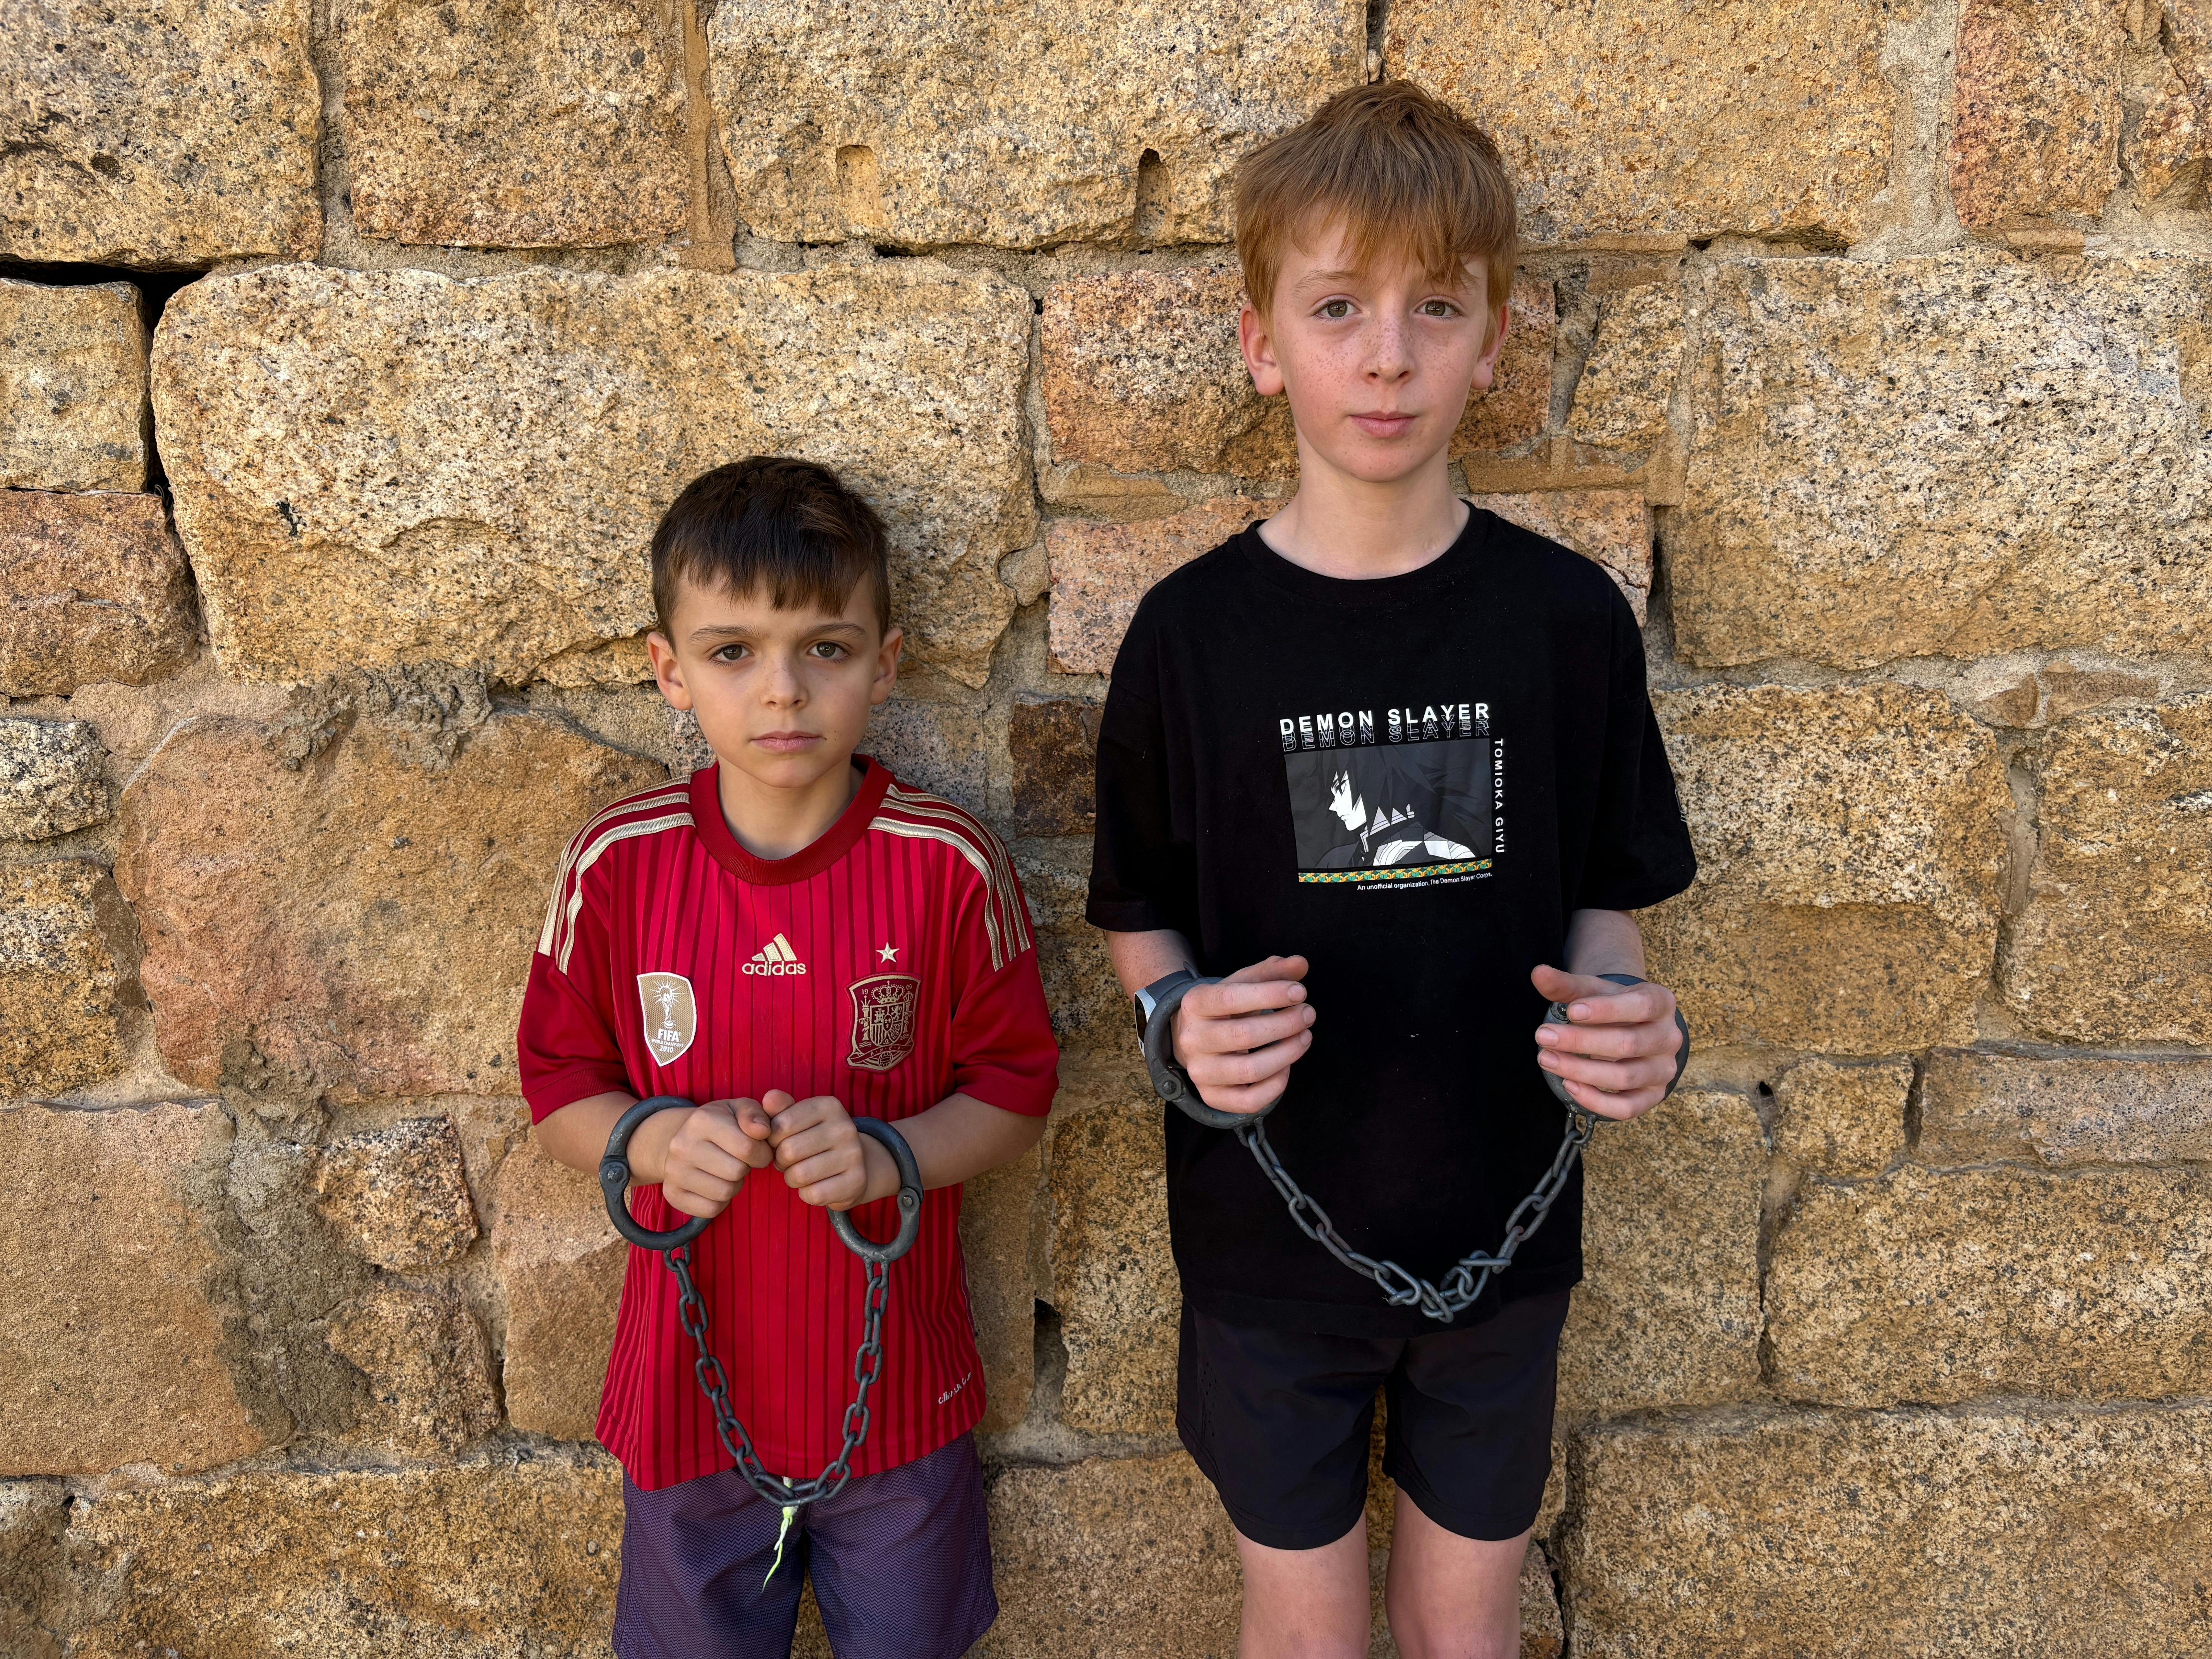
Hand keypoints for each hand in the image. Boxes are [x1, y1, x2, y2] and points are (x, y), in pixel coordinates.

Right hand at [637, 1098, 774, 1218]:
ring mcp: (674, 1172)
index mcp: (701, 1120)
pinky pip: (711, 1210)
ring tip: (727, 1171)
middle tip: (738, 1159)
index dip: (762, 1152)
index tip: (757, 1149)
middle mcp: (682, 1145)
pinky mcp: (672, 1194)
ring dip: (734, 1185)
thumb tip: (763, 1131)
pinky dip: (720, 1202)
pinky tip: (715, 1184)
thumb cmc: (719, 1124)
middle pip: (737, 1172)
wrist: (680, 1138)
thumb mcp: (739, 1109)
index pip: (747, 1148)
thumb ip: (755, 1115)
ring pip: (725, 1193)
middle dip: (746, 1167)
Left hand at [767, 1090, 885, 1210]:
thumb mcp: (799, 1117)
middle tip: (790, 1160)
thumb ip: (780, 1108)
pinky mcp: (856, 1182)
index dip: (772, 1138)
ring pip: (798, 1175)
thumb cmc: (816, 1138)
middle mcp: (845, 1128)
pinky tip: (816, 1185)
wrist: (857, 1164)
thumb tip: (768, 1099)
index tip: (781, 1140)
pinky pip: (812, 1194)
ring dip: (791, 1178)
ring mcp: (853, 1156)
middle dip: (781, 1160)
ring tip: (801, 1171)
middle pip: (788, 1151)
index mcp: (829, 1106)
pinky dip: (806, 1193)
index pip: (782, 1124)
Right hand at [1171, 955, 1314, 1116]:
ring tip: (1304, 1037)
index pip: (1232, 998)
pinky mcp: (1213, 1097)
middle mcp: (1192, 1039)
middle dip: (1286, 1023)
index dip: (1271, 994)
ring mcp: (1200, 1072)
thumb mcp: (1242, 984)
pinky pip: (1250, 1101)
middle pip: (1244, 1035)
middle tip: (1308, 1014)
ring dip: (1287, 1053)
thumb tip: (1301, 963)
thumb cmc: (1226, 1008)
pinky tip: (1286, 1067)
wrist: (1194, 1039)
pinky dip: (1276, 1085)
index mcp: (1195, 1004)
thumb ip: (1271, 972)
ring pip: (1250, 1070)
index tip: (1300, 991)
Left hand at [1529, 965, 1682, 1121]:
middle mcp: (1669, 1037)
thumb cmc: (1613, 1007)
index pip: (1641, 1006)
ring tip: (1547, 1059)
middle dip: (1581, 1042)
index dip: (1606, 1010)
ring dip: (1581, 1071)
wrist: (1636, 1029)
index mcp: (1661, 1003)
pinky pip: (1627, 1107)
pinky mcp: (1653, 1095)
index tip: (1571, 1011)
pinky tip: (1569, 1085)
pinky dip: (1597, 1101)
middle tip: (1543, 1036)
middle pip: (1628, 1044)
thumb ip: (1567, 985)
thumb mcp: (1594, 991)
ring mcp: (1663, 1069)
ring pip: (1625, 1077)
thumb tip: (1538, 973)